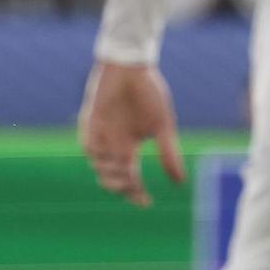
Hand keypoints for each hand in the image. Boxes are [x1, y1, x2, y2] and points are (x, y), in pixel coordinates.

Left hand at [79, 61, 186, 207]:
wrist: (132, 66)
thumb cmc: (148, 94)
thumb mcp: (162, 127)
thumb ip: (169, 153)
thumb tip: (180, 183)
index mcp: (128, 148)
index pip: (130, 179)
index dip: (136, 193)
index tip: (146, 203)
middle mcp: (111, 145)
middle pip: (112, 178)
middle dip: (123, 187)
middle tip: (135, 186)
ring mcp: (99, 134)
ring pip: (99, 166)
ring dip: (112, 174)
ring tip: (127, 172)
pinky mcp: (90, 122)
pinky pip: (89, 146)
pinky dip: (99, 156)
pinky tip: (113, 157)